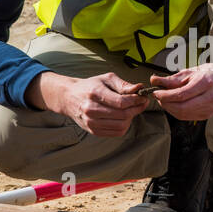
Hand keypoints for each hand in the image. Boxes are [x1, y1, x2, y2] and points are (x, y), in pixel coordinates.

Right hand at [27, 71, 149, 136]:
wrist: (69, 98)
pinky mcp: (93, 131)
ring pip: (121, 125)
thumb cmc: (91, 86)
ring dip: (131, 118)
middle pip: (123, 115)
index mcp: (94, 93)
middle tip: (142, 103)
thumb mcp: (106, 79)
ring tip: (132, 110)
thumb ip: (123, 84)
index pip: (121, 102)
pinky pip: (116, 132)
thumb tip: (139, 88)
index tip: (143, 97)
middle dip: (136, 109)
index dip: (136, 100)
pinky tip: (124, 117)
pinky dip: (124, 126)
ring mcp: (91, 122)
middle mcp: (91, 109)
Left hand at [149, 62, 212, 120]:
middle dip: (166, 104)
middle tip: (158, 97)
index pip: (181, 94)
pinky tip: (174, 104)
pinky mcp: (208, 115)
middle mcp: (210, 98)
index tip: (156, 92)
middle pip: (181, 108)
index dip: (165, 96)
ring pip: (183, 114)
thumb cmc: (211, 74)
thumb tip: (154, 81)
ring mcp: (210, 109)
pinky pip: (187, 117)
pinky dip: (177, 112)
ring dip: (169, 109)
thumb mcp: (192, 71)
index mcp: (206, 83)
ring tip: (165, 100)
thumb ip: (172, 79)